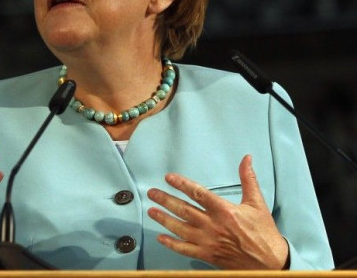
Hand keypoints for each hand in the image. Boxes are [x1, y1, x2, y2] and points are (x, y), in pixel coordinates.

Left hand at [147, 154, 288, 269]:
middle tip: (152, 193)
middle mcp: (213, 225)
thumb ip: (248, 179)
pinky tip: (161, 237)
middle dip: (165, 200)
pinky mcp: (207, 255)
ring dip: (164, 219)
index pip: (198, 193)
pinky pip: (185, 249)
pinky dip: (171, 243)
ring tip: (151, 211)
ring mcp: (208, 242)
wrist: (270, 263)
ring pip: (180, 228)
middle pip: (184, 210)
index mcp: (225, 210)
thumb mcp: (257, 203)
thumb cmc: (264, 233)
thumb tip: (246, 158)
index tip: (169, 178)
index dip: (181, 184)